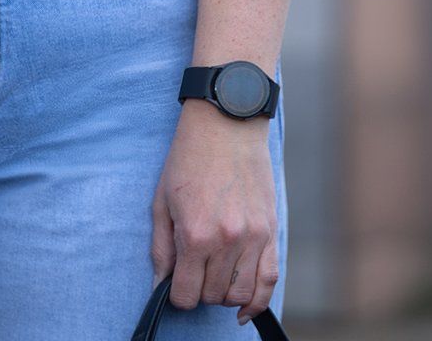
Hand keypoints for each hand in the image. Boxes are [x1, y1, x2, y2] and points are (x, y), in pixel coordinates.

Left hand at [150, 100, 279, 324]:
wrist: (226, 123)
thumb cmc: (189, 157)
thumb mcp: (162, 199)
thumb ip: (160, 247)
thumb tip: (160, 284)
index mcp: (195, 234)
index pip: (185, 295)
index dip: (177, 294)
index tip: (175, 283)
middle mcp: (226, 241)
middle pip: (212, 296)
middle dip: (199, 290)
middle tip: (193, 269)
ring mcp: (252, 238)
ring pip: (240, 295)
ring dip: (224, 294)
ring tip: (214, 275)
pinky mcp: (270, 231)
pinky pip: (269, 281)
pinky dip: (257, 302)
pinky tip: (243, 307)